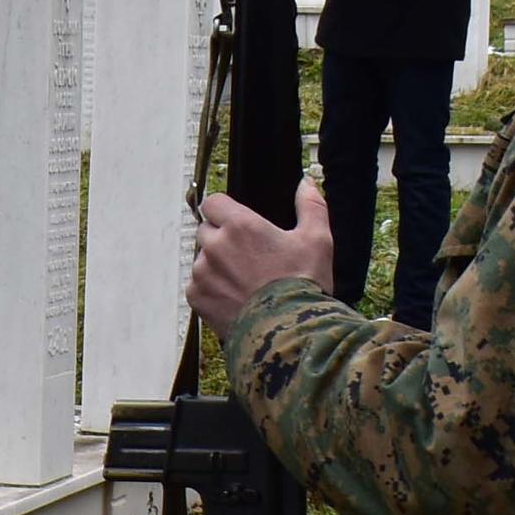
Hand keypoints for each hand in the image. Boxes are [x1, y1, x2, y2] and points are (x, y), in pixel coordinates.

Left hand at [188, 181, 335, 329]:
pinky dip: (212, 291)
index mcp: (239, 225)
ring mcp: (202, 273)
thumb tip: (306, 183)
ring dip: (217, 266)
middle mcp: (214, 245)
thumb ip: (311, 206)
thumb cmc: (304, 284)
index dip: (224, 211)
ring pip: (203, 261)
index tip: (237, 223)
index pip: (213, 203)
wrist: (289, 332)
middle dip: (222, 239)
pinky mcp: (197, 298)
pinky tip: (236, 299)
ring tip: (246, 283)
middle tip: (249, 258)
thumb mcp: (317, 241)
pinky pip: (198, 286)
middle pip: (207, 231)